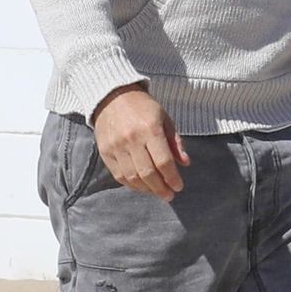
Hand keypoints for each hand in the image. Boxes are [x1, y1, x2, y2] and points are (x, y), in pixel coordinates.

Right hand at [92, 85, 189, 199]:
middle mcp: (132, 139)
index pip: (163, 161)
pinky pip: (119, 175)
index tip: (179, 186)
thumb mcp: (164, 118)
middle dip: (161, 188)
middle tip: (169, 195)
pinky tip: (141, 186)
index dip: (172, 178)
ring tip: (156, 192)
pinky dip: (132, 185)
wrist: (112, 96)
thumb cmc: (143, 108)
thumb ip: (175, 142)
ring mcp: (116, 147)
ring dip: (147, 189)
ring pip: (132, 177)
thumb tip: (185, 163)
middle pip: (148, 173)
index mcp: (150, 129)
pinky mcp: (105, 152)